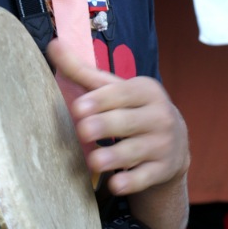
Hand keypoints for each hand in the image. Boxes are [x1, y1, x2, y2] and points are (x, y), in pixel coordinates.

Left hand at [47, 39, 188, 197]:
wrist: (174, 144)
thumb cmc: (132, 109)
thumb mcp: (113, 89)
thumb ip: (83, 70)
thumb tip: (53, 44)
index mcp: (146, 91)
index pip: (123, 94)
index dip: (101, 100)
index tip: (78, 108)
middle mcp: (159, 116)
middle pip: (128, 122)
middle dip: (105, 126)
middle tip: (83, 131)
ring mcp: (163, 145)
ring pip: (136, 151)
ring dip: (114, 156)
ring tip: (94, 161)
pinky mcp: (162, 170)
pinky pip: (146, 177)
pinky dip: (131, 182)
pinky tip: (116, 185)